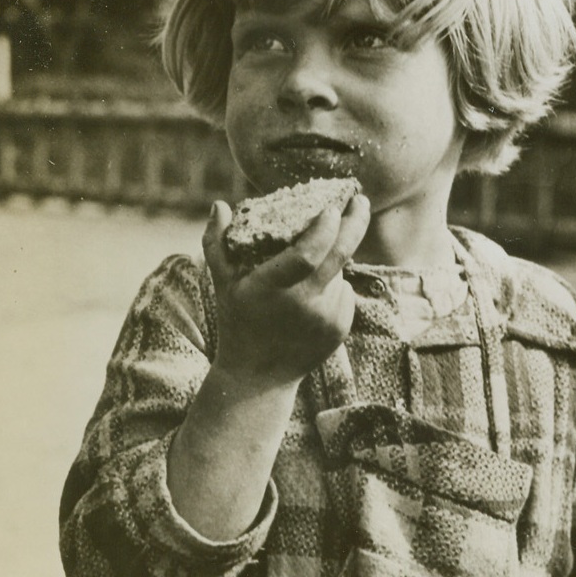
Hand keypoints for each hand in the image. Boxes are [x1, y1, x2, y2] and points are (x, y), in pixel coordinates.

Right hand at [203, 193, 370, 385]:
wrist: (259, 376)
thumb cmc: (237, 321)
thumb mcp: (221, 283)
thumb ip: (216, 243)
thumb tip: (221, 205)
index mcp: (272, 289)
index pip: (307, 254)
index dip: (324, 229)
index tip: (331, 207)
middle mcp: (304, 304)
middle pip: (340, 255)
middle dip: (354, 222)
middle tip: (359, 200)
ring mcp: (326, 318)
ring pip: (340, 273)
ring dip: (331, 261)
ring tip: (306, 272)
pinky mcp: (340, 329)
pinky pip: (344, 292)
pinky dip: (333, 284)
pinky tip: (312, 296)